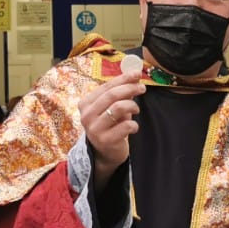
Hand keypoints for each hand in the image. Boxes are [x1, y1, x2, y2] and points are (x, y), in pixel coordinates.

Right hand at [78, 71, 143, 190]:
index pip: (106, 86)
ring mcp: (94, 129)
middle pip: (112, 95)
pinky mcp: (105, 140)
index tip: (137, 74)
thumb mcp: (110, 107)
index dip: (123, 78)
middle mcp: (87, 115)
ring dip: (132, 106)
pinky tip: (133, 127)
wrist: (104, 152)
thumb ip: (119, 93)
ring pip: (119, 107)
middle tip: (142, 88)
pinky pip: (126, 126)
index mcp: (86, 103)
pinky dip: (134, 124)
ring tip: (136, 109)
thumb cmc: (109, 125)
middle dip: (130, 88)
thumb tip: (134, 75)